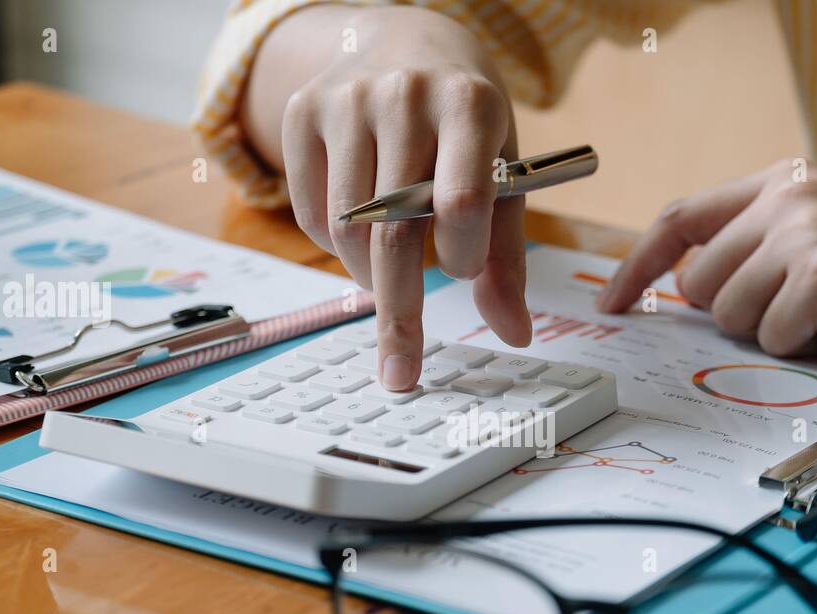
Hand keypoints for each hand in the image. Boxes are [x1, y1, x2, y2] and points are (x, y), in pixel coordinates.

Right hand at [250, 5, 530, 389]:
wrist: (405, 41)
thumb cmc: (465, 124)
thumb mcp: (501, 173)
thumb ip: (506, 255)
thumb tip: (514, 333)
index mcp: (470, 104)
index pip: (460, 201)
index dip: (461, 254)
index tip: (460, 273)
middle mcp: (405, 95)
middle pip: (393, 230)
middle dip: (399, 311)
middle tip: (402, 369)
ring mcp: (347, 100)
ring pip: (346, 230)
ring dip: (368, 278)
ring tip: (389, 277)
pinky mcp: (303, 113)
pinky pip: (311, 213)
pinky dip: (334, 247)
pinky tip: (360, 236)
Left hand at [597, 161, 816, 365]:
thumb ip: (761, 246)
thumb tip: (686, 286)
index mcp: (785, 183)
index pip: (680, 218)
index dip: (637, 265)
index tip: (611, 303)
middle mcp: (789, 198)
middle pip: (699, 284)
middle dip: (740, 315)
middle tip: (802, 312)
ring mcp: (806, 232)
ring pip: (732, 316)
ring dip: (777, 333)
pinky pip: (775, 340)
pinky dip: (811, 350)